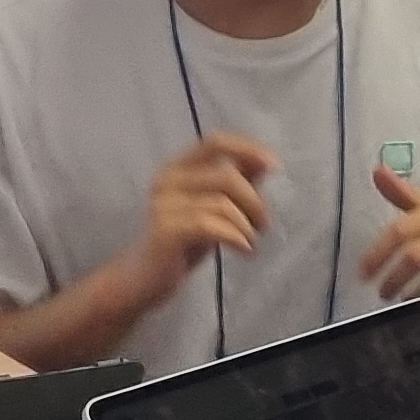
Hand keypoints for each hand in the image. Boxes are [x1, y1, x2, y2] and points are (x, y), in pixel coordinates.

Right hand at [131, 133, 275, 300]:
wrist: (146, 278)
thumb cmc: (185, 241)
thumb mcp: (214, 207)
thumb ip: (236, 182)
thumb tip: (264, 162)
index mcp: (178, 167)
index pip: (215, 141)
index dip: (246, 148)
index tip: (273, 165)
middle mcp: (167, 179)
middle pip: (227, 176)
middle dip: (255, 202)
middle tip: (262, 226)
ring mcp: (164, 203)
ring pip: (223, 204)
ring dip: (248, 226)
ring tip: (250, 242)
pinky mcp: (166, 229)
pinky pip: (211, 225)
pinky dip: (237, 237)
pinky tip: (244, 250)